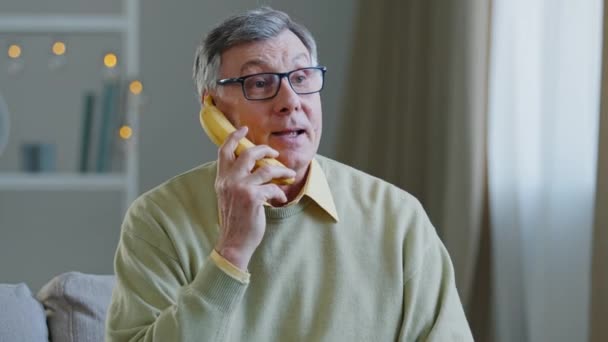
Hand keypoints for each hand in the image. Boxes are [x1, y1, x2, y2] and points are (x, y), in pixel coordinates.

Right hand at [214, 127, 295, 269]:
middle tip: (274, 153)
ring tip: (289, 174)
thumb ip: (235, 181)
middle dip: (265, 150)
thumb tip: (255, 168)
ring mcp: (241, 188)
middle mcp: (229, 181)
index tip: (244, 129)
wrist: (233, 243)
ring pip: (267, 169)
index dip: (234, 137)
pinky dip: (280, 192)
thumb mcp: (229, 196)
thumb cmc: (235, 220)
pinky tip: (280, 199)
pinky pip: (273, 188)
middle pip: (248, 153)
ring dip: (281, 171)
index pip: (224, 151)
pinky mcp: (253, 198)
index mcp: (221, 179)